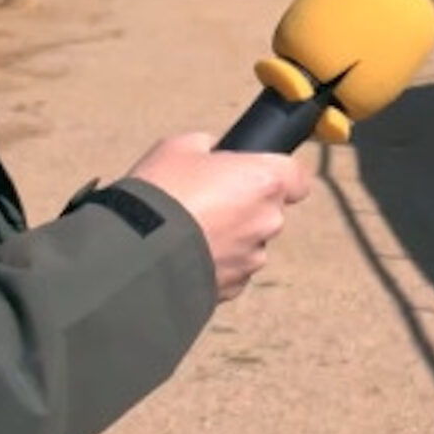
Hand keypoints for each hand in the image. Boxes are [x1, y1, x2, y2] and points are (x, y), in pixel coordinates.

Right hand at [124, 132, 312, 300]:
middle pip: (268, 209)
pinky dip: (216, 262)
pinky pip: (232, 268)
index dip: (277, 174)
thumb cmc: (162, 192)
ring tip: (190, 230)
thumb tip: (212, 152)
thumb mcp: (180, 147)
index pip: (297, 177)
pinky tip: (186, 253)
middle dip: (244, 205)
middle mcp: (268, 220)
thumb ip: (208, 146)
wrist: (136, 251)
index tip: (254, 173)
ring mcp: (253, 258)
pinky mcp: (235, 286)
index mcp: (264, 181)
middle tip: (206, 199)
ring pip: (250, 241)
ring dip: (230, 236)